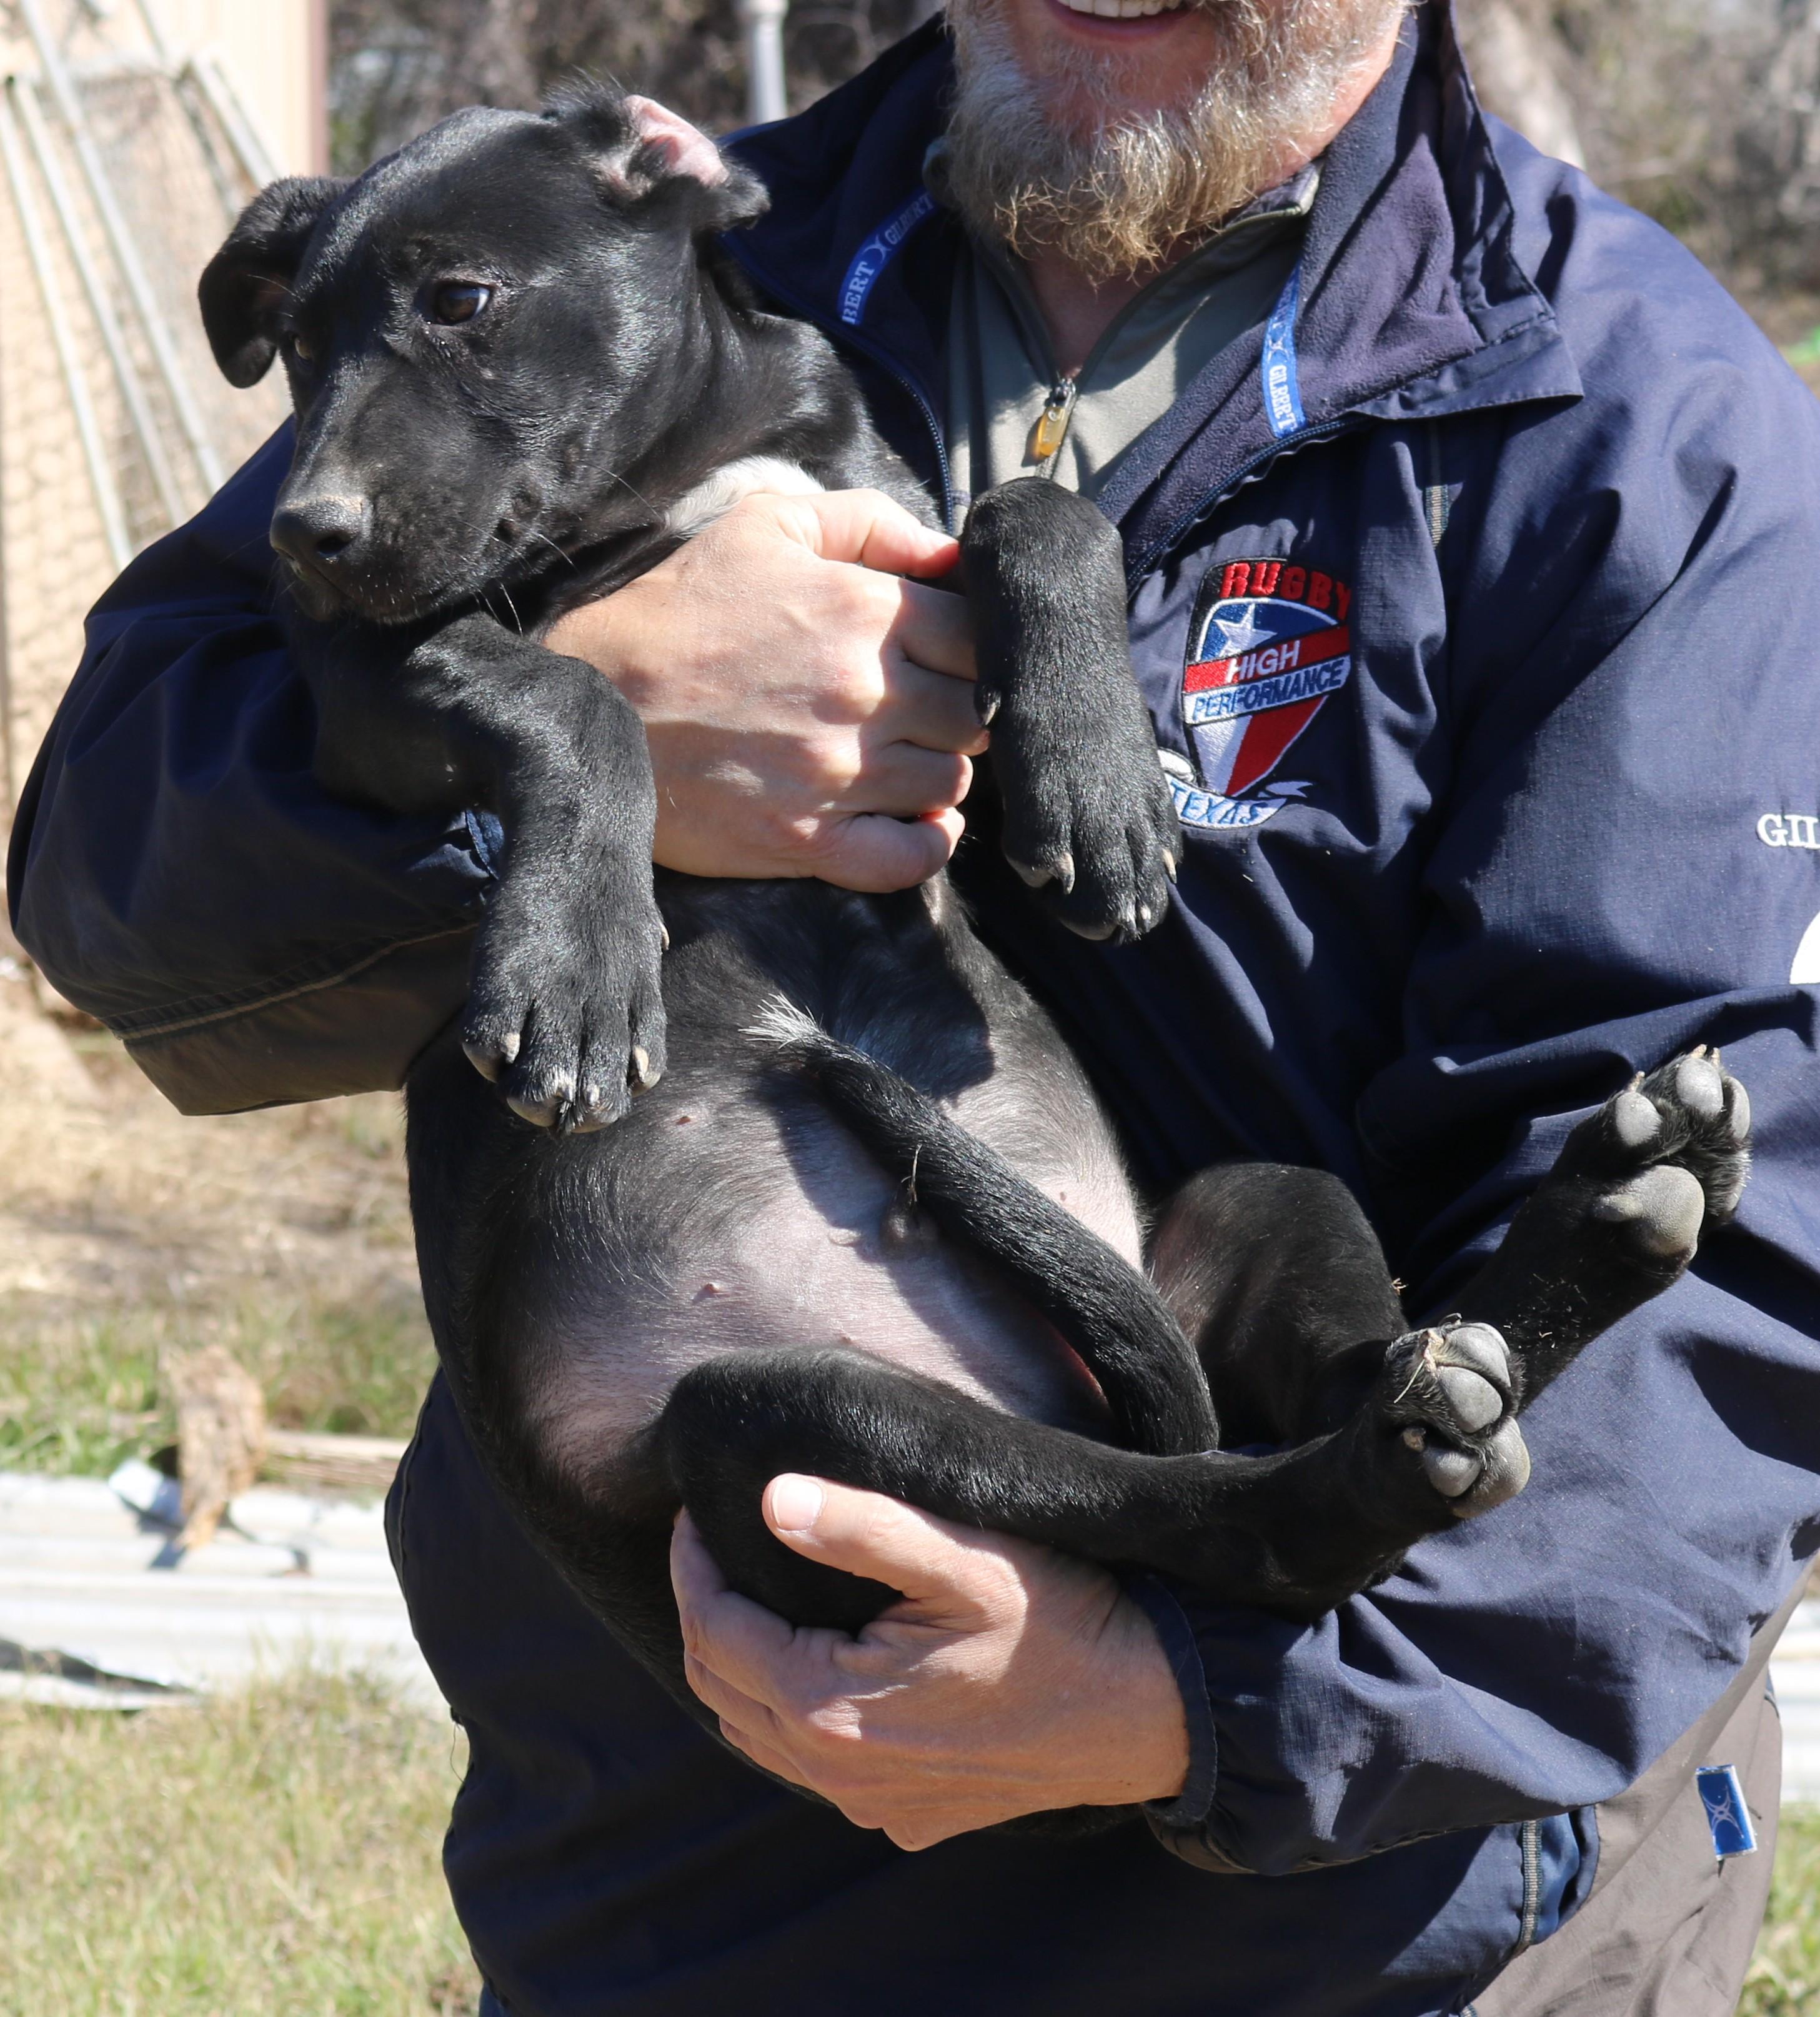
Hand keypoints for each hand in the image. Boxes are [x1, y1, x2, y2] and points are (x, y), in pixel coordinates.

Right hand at [545, 490, 984, 890]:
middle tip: (928, 711)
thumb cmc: (678, 611)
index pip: (981, 638)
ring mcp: (839, 773)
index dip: (975, 649)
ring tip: (906, 760)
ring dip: (940, 773)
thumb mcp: (765, 525)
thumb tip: (948, 556)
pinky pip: (909, 858)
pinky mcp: (808, 838)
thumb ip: (869, 523)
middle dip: (963, 713)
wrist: (588, 701)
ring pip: (951, 784)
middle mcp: (864, 694)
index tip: (947, 657)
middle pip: (977, 716)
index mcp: (864, 610)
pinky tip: (914, 822)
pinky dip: (926, 845)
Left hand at [670, 1475, 1189, 1848]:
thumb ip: (862, 1526)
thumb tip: (771, 1499)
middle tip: (710, 1546)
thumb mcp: (962, 1555)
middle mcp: (840, 1774)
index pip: (714, 1632)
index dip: (691, 1565)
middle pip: (721, 1689)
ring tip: (749, 1596)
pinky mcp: (912, 1817)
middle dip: (703, 1613)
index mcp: (831, 1708)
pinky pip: (816, 1769)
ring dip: (739, 1668)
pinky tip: (816, 1667)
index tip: (694, 1511)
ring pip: (761, 1738)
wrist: (1150, 1709)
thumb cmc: (1060, 1619)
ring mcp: (875, 1805)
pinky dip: (789, 1716)